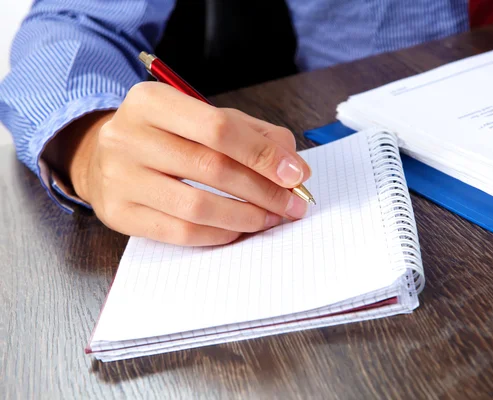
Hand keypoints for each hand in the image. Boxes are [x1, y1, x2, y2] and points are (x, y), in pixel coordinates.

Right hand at [45, 82, 311, 245]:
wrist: (102, 156)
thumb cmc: (166, 137)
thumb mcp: (203, 119)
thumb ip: (251, 134)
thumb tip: (292, 166)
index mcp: (153, 101)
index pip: (219, 128)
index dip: (263, 154)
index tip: (296, 175)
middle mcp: (128, 136)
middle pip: (211, 167)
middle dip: (263, 190)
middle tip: (292, 204)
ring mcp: (119, 177)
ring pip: (197, 206)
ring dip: (245, 216)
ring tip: (269, 218)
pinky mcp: (118, 213)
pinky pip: (180, 232)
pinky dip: (219, 234)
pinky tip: (238, 229)